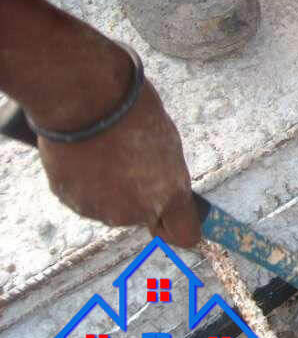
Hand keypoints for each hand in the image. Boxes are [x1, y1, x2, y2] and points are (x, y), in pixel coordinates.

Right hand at [36, 80, 201, 247]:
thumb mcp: (168, 146)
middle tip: (130, 161)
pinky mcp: (71, 202)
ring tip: (104, 154)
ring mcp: (101, 210)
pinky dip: (84, 183)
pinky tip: (85, 157)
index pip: (185, 236)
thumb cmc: (135, 113)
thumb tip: (163, 192)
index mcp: (170, 195)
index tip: (174, 220)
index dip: (179, 227)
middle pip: (143, 216)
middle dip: (139, 197)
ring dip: (109, 190)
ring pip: (110, 207)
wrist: (87, 101)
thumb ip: (167, 178)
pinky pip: (83, 197)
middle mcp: (136, 212)